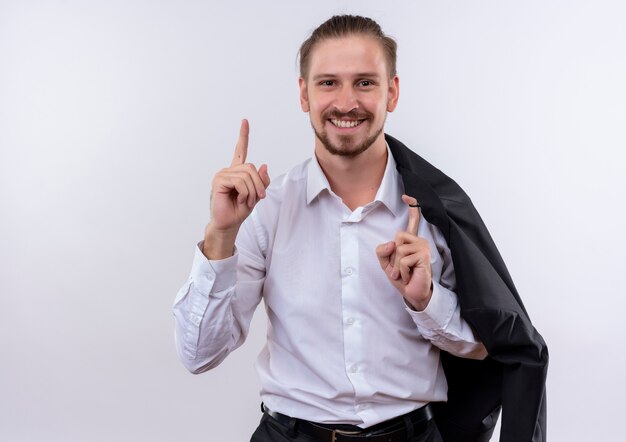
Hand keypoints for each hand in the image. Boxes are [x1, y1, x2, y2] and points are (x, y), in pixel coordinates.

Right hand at [203, 119, 270, 258]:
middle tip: (258, 198)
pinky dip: (245, 192)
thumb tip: (265, 165)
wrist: (228, 224)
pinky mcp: (218, 181)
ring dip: (252, 191)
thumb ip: (261, 181)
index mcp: (236, 172)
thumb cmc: (239, 210)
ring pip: (247, 175)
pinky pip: (239, 182)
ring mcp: (222, 175)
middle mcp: (228, 170)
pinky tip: (239, 199)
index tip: (245, 121)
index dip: (243, 136)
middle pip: (251, 167)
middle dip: (259, 184)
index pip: (240, 150)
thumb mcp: (256, 195)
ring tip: (246, 201)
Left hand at [375, 195, 432, 310]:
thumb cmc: (401, 277)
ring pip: (399, 249)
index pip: (413, 220)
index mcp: (410, 240)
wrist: (412, 293)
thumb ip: (382, 251)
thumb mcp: (386, 263)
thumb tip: (393, 243)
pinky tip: (409, 276)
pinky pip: (403, 260)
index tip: (406, 197)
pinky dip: (402, 271)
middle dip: (393, 256)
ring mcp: (423, 247)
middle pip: (397, 237)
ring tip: (404, 273)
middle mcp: (419, 240)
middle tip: (399, 268)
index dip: (411, 207)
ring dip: (397, 266)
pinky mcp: (424, 255)